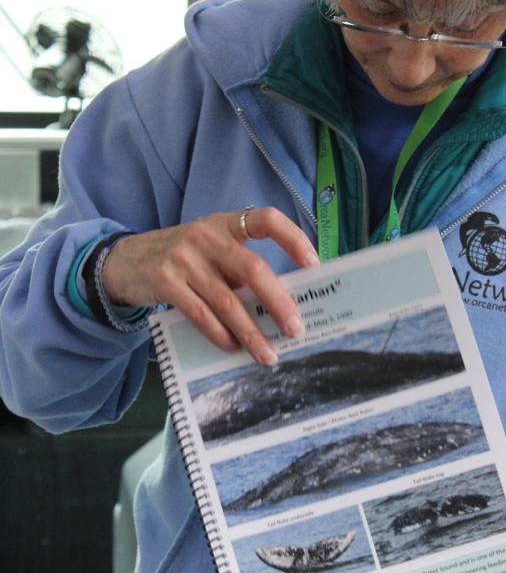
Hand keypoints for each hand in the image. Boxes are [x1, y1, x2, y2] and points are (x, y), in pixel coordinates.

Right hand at [101, 208, 319, 363]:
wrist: (125, 261)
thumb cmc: (182, 259)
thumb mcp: (210, 251)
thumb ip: (238, 268)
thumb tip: (279, 306)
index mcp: (225, 224)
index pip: (265, 219)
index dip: (292, 238)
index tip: (314, 264)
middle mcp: (206, 236)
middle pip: (252, 268)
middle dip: (278, 302)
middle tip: (296, 328)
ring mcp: (183, 258)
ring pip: (227, 301)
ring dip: (251, 332)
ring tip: (268, 353)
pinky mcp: (164, 282)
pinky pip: (201, 314)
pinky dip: (221, 334)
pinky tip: (233, 347)